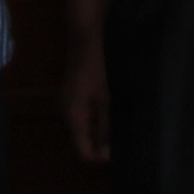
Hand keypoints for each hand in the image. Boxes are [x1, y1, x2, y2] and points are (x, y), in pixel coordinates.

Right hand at [62, 27, 111, 163]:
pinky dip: (99, 117)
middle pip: (83, 139)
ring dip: (101, 130)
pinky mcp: (76, 94)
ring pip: (86, 126)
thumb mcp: (105, 100)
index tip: (120, 154)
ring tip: (122, 127)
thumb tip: (106, 154)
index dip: (99, 156)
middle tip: (125, 141)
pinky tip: (114, 112)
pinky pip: (86, 114)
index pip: (82, 150)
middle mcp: (68, 113)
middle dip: (102, 144)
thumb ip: (105, 127)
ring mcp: (71, 102)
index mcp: (73, 117)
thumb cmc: (97, 68)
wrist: (86, 38)